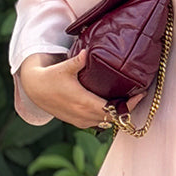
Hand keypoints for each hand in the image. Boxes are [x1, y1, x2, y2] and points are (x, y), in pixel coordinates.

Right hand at [18, 50, 142, 128]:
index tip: (140, 94)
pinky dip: (106, 116)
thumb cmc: (50, 77)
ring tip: (127, 100)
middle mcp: (84, 115)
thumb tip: (88, 52)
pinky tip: (112, 106)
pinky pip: (97, 122)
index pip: (113, 110)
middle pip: (113, 118)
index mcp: (84, 103)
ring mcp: (81, 121)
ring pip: (106, 122)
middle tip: (137, 95)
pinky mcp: (77, 122)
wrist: (35, 90)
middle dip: (126, 108)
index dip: (128, 105)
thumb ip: (78, 61)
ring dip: (117, 114)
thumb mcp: (64, 68)